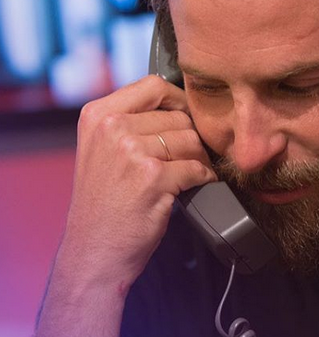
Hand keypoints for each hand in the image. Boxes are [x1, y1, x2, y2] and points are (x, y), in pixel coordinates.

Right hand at [59, 75, 216, 290]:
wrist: (95, 250)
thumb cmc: (104, 204)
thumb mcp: (101, 151)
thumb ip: (129, 123)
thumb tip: (177, 107)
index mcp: (98, 115)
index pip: (153, 86)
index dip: (179, 101)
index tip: (187, 119)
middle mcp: (112, 128)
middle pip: (178, 116)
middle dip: (191, 139)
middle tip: (189, 158)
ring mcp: (132, 152)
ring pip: (191, 141)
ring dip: (199, 159)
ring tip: (191, 174)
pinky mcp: (153, 178)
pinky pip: (197, 168)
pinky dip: (205, 178)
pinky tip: (196, 185)